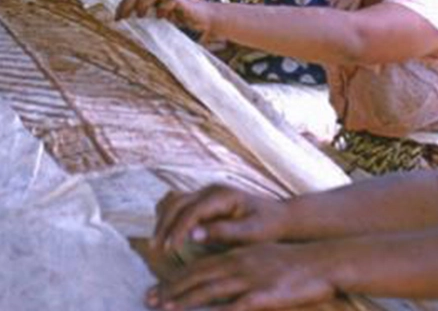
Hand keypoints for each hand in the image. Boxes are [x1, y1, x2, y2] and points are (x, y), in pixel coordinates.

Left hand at [115, 0, 216, 40]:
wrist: (208, 20)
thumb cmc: (184, 20)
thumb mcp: (162, 19)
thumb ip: (149, 18)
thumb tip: (130, 27)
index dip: (124, 3)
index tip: (116, 18)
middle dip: (129, 2)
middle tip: (121, 17)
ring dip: (144, 2)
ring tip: (140, 16)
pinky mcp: (184, 2)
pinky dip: (164, 7)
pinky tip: (162, 18)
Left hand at [146, 243, 337, 310]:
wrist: (323, 262)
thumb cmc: (291, 263)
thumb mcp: (258, 257)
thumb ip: (236, 264)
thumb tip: (216, 275)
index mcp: (235, 255)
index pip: (197, 267)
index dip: (174, 279)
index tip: (155, 289)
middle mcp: (237, 264)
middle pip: (197, 278)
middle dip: (170, 290)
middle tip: (148, 300)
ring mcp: (249, 280)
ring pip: (210, 291)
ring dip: (184, 300)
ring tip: (164, 308)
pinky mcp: (263, 296)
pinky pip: (235, 307)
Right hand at [152, 185, 290, 253]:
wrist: (281, 218)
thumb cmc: (269, 227)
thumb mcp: (251, 233)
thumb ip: (222, 232)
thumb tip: (192, 234)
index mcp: (222, 195)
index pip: (190, 210)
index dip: (176, 230)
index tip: (169, 249)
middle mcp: (211, 190)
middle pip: (176, 202)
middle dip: (163, 225)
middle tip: (156, 248)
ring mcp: (206, 192)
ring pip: (173, 200)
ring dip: (162, 220)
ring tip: (157, 242)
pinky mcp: (204, 200)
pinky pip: (178, 203)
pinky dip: (168, 216)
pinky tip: (166, 233)